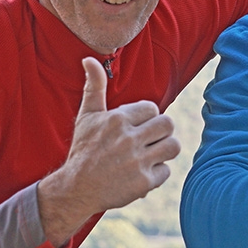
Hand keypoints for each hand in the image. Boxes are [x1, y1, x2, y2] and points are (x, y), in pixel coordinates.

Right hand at [38, 57, 180, 246]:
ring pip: (173, 146)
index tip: (136, 127)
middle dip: (161, 131)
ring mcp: (137, 162)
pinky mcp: (143, 183)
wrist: (75, 189)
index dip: (147, 117)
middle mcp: (128, 139)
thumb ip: (94, 87)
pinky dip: (157, 174)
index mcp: (117, 119)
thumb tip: (89, 59)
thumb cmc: (84, 149)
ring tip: (152, 153)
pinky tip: (142, 173)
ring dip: (165, 150)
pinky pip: (166, 171)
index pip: (152, 108)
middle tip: (149, 139)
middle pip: (168, 124)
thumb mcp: (87, 117)